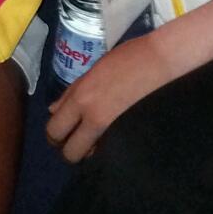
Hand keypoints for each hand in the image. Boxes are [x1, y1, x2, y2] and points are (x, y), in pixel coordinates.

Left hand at [46, 32, 174, 162]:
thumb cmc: (126, 59)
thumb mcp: (92, 71)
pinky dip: (105, 149)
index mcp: (81, 97)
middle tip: (76, 140)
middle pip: (69, 152)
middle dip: (68, 149)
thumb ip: (71, 94)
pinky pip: (109, 150)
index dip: (53, 136)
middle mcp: (92, 116)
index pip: (54, 130)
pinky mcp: (130, 134)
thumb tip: (52, 111)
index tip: (60, 134)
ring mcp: (112, 128)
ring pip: (89, 155)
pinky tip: (110, 138)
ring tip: (94, 139)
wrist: (160, 61)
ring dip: (87, 150)